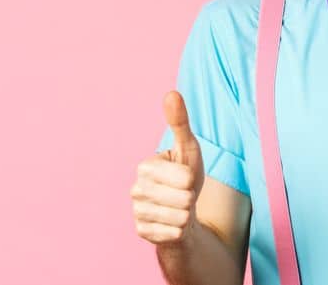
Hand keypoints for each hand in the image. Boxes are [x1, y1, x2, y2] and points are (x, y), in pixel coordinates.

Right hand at [131, 91, 205, 244]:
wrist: (179, 212)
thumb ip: (180, 122)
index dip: (192, 179)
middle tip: (183, 196)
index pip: (184, 177)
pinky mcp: (142, 232)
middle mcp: (136, 189)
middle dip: (191, 199)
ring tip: (178, 209)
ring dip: (186, 216)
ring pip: (180, 218)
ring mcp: (137, 212)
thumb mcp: (188, 149)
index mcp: (145, 166)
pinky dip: (179, 231)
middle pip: (183, 199)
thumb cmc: (185, 177)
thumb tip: (172, 93)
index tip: (185, 178)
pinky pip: (174, 234)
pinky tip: (172, 224)